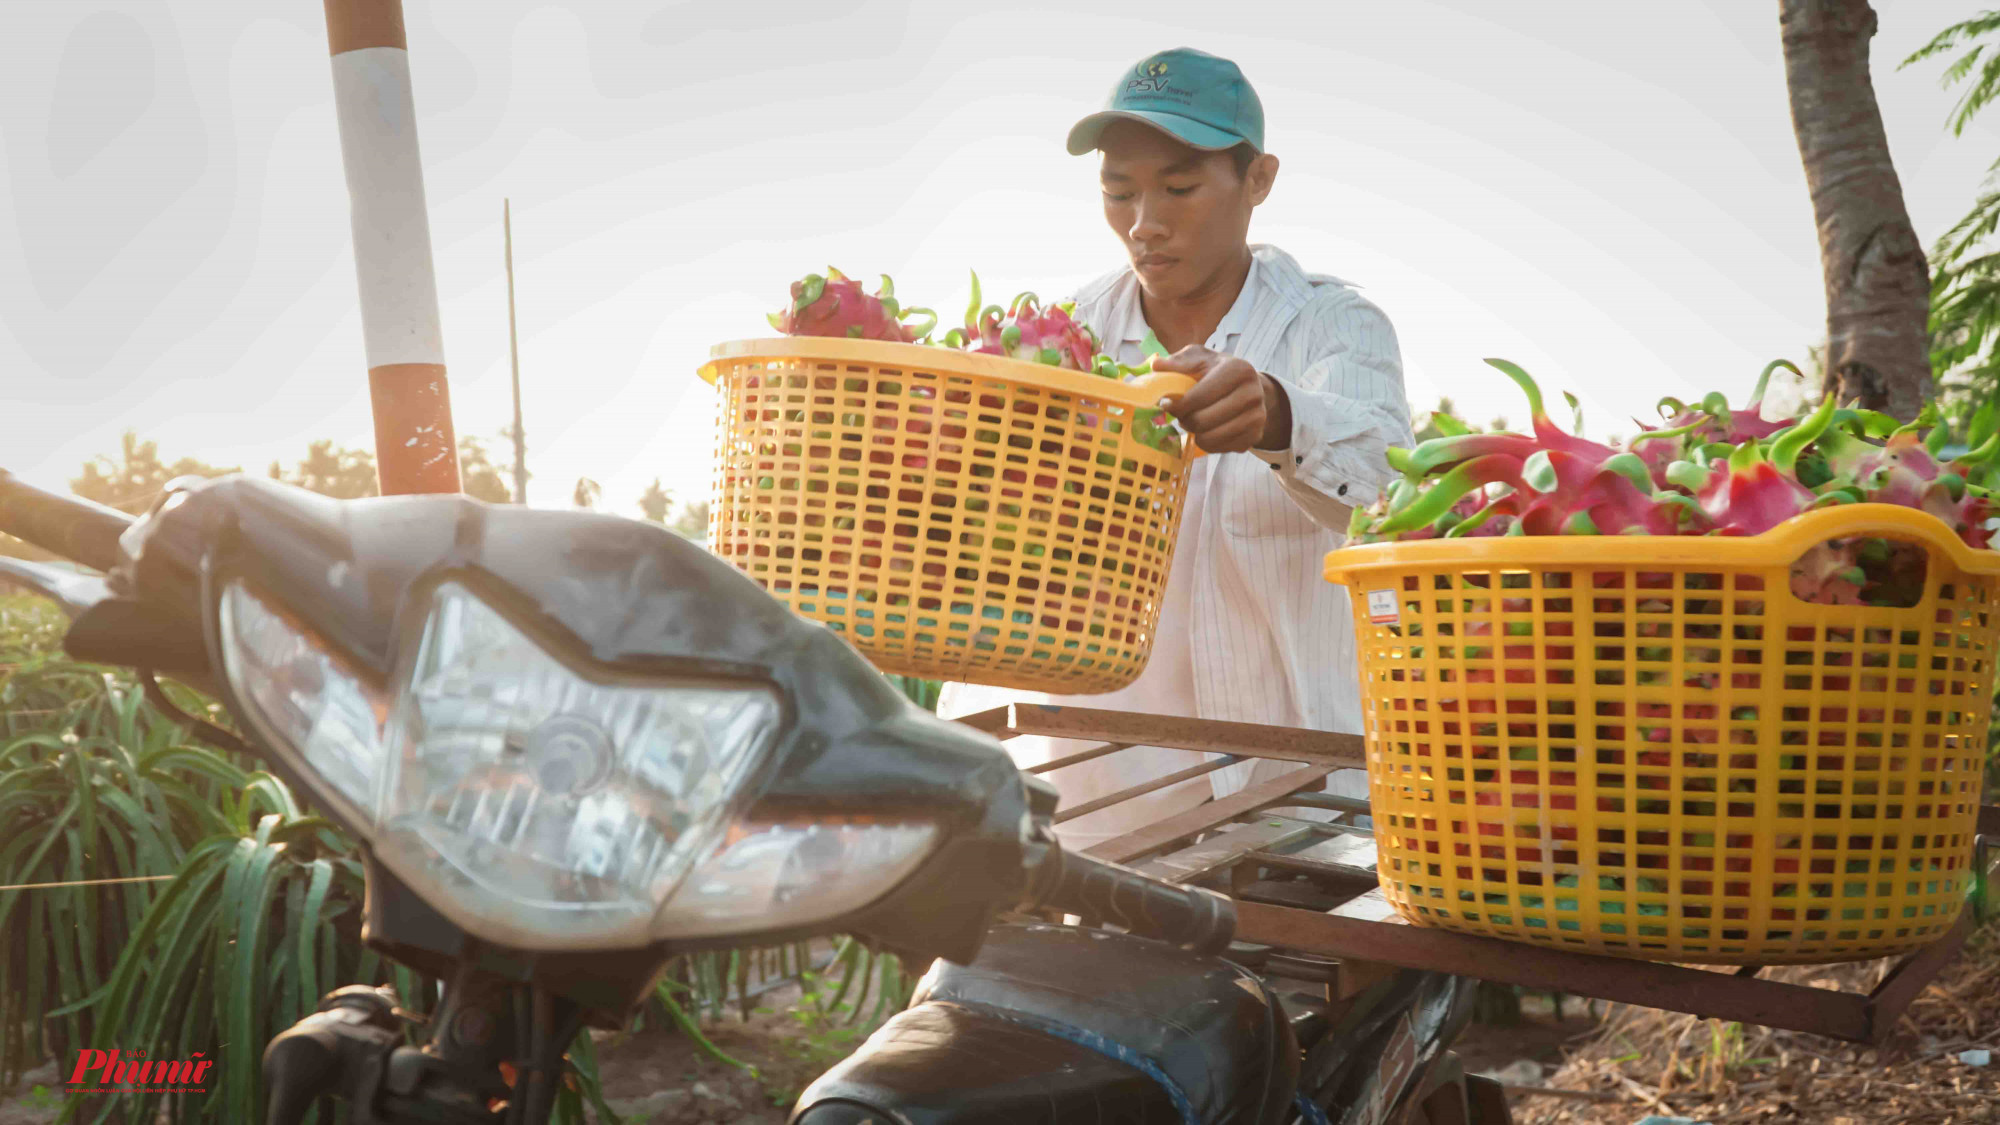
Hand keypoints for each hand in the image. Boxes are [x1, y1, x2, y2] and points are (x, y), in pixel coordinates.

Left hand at [1148, 345, 1291, 453]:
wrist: (1249, 387)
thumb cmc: (1217, 371)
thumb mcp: (1200, 358)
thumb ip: (1178, 362)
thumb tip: (1156, 366)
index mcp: (1238, 370)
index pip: (1198, 397)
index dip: (1176, 405)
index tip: (1165, 404)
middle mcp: (1252, 394)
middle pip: (1202, 421)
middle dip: (1184, 420)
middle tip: (1181, 414)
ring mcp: (1257, 418)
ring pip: (1209, 439)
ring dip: (1194, 433)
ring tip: (1194, 420)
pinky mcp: (1254, 437)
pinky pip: (1219, 449)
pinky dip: (1207, 442)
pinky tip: (1208, 429)